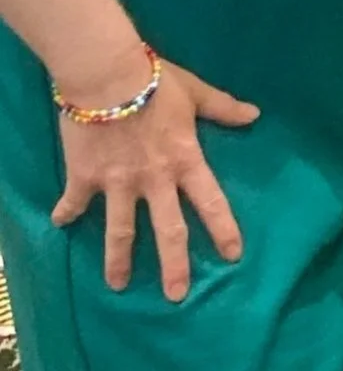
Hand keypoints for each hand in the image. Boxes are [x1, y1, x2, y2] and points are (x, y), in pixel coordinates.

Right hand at [50, 59, 258, 300]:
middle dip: (173, 267)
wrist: (105, 74)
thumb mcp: (195, 93)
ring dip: (118, 260)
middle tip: (176, 296)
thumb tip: (255, 115)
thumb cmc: (155, 81)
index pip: (211, 203)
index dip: (223, 230)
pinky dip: (66, 212)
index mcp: (186, 161)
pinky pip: (74, 200)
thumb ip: (223, 108)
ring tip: (117, 285)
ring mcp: (118, 183)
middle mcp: (155, 180)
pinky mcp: (85, 176)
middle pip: (168, 231)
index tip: (232, 256)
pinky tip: (59, 225)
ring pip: (120, 230)